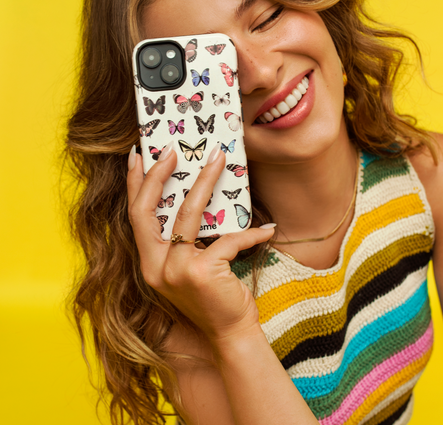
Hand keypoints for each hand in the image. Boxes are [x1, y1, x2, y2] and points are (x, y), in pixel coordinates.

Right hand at [127, 144, 274, 341]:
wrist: (230, 334)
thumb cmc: (214, 295)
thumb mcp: (192, 265)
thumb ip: (186, 239)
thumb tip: (199, 196)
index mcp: (150, 263)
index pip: (135, 216)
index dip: (134, 184)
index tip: (137, 155)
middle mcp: (155, 267)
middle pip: (147, 210)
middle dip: (158, 175)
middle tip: (172, 149)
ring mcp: (175, 271)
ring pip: (187, 214)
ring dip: (205, 182)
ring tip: (220, 160)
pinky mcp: (201, 273)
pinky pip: (229, 239)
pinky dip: (251, 233)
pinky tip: (268, 230)